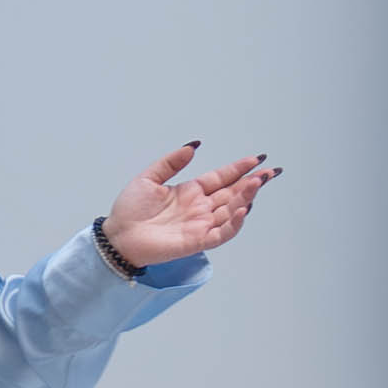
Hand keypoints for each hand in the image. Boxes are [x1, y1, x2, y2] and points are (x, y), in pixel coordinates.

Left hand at [102, 141, 278, 271]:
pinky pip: (221, 233)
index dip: (239, 169)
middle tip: (269, 172)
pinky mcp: (197, 241)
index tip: (256, 159)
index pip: (222, 178)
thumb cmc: (129, 210)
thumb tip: (193, 147)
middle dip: (252, 182)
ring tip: (257, 184)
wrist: (118, 236)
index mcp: (191, 192)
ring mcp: (200, 225)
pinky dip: (234, 223)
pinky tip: (242, 209)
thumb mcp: (149, 178)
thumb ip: (171, 162)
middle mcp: (200, 208)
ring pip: (231, 211)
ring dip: (246, 198)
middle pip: (232, 193)